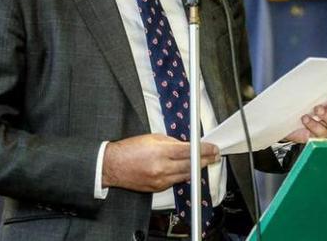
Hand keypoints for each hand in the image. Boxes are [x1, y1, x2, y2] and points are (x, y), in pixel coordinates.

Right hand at [102, 134, 220, 191]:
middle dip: (205, 160)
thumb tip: (187, 146)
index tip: (213, 148)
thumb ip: (172, 142)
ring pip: (185, 175)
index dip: (204, 150)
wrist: (112, 166)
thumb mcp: (152, 138)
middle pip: (191, 165)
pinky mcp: (157, 188)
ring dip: (196, 169)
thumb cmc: (129, 150)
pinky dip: (182, 175)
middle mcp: (161, 167)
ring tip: (203, 162)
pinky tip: (186, 170)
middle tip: (214, 155)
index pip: (189, 151)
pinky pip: (175, 181)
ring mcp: (160, 180)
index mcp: (160, 151)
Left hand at [283, 90, 326, 142]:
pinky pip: (314, 137)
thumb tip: (310, 79)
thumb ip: (311, 90)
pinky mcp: (311, 138)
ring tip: (305, 117)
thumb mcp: (305, 95)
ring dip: (316, 124)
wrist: (285, 119)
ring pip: (326, 131)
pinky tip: (303, 121)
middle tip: (318, 108)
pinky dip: (309, 128)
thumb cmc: (298, 105)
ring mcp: (322, 131)